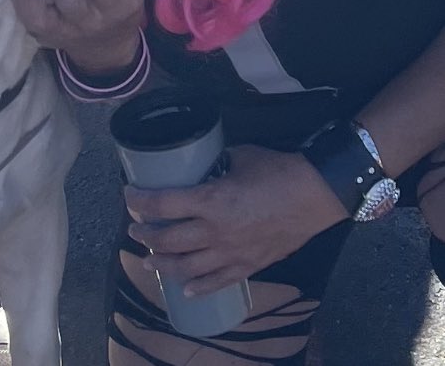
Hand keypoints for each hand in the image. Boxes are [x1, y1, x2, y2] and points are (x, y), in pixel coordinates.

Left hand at [125, 144, 347, 295]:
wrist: (315, 195)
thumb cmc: (278, 170)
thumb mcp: (240, 156)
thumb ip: (217, 163)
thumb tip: (205, 162)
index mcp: (211, 200)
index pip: (163, 204)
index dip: (140, 201)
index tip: (129, 195)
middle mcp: (215, 231)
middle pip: (168, 239)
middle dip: (145, 235)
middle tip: (134, 229)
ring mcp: (231, 252)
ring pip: (186, 267)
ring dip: (162, 265)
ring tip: (149, 260)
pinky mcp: (248, 265)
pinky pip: (217, 282)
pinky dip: (198, 288)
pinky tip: (185, 289)